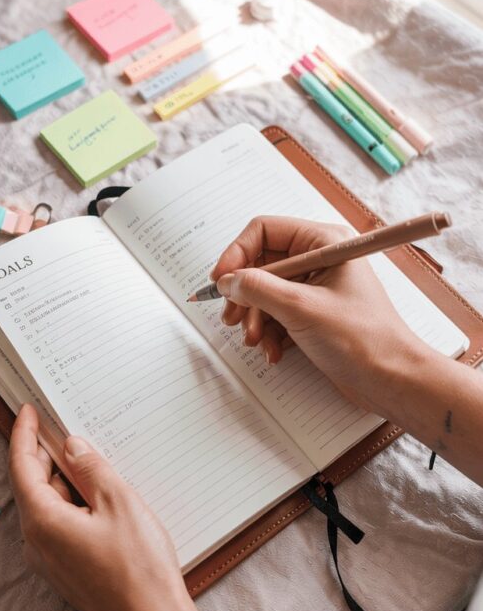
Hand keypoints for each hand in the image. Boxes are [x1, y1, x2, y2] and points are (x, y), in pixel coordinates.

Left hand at [9, 404, 192, 610]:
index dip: (24, 435)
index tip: (27, 411)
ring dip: (64, 481)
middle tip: (62, 427)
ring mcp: (51, 561)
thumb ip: (92, 469)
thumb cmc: (139, 568)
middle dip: (45, 456)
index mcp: (42, 521)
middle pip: (33, 486)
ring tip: (90, 459)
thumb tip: (73, 448)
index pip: (22, 467)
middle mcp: (37, 543)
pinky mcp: (68, 572)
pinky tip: (99, 496)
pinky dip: (73, 504)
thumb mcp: (119, 503)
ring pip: (49, 508)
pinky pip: (61, 527)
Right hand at [211, 216, 419, 407]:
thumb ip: (257, 288)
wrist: (391, 379)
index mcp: (324, 242)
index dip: (237, 254)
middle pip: (262, 264)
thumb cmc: (362, 339)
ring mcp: (317, 287)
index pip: (265, 231)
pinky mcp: (315, 313)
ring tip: (256, 340)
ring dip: (255, 318)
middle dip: (245, 294)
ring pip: (266, 292)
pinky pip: (277, 314)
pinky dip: (269, 332)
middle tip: (233, 318)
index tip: (220, 281)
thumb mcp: (300, 308)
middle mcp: (319, 259)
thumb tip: (227, 280)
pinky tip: (273, 351)